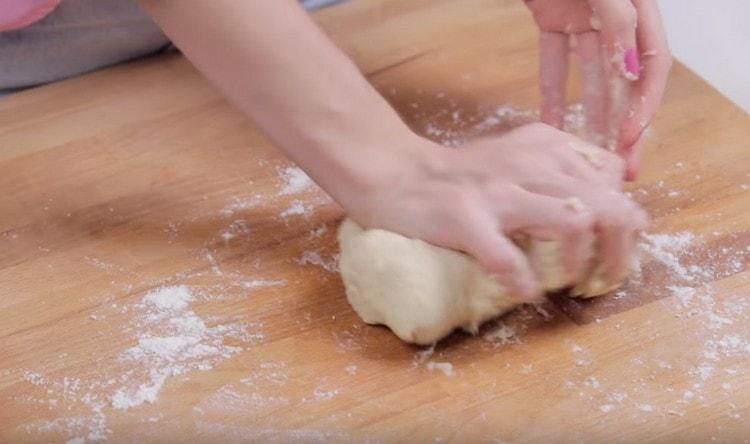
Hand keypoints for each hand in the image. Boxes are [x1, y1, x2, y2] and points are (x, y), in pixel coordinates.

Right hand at [347, 123, 646, 300]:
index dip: (623, 219)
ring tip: (571, 286)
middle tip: (604, 279)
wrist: (397, 174)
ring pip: (574, 225)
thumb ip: (558, 166)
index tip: (610, 246)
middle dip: (618, 253)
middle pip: (608, 205)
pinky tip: (523, 292)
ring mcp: (497, 190)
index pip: (613, 176)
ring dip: (582, 267)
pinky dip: (524, 284)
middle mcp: (529, 163)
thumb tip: (604, 197)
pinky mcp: (466, 218)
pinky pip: (509, 260)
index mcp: (545, 146)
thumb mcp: (517, 153)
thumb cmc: (461, 175)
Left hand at [523, 0, 671, 179]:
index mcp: (643, 13)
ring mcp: (586, 22)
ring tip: (588, 156)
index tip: (627, 140)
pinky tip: (551, 127)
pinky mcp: (554, 21)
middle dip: (622, 126)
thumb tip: (627, 70)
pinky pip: (553, 62)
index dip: (643, 106)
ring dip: (590, 116)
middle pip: (624, 83)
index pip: (652, 68)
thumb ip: (620, 25)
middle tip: (618, 168)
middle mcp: (619, 22)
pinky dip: (552, 94)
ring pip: (589, 78)